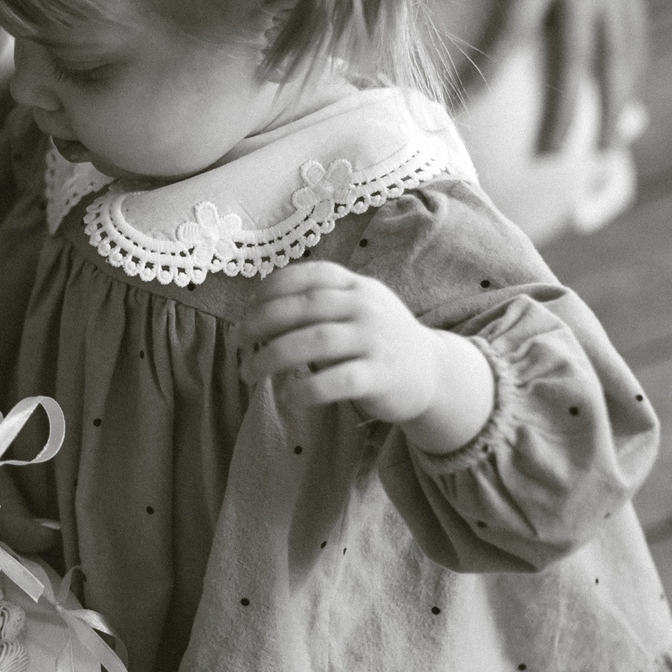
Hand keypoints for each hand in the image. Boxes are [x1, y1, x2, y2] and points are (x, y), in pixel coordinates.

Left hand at [241, 262, 495, 453]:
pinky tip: (287, 395)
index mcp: (355, 286)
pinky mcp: (380, 376)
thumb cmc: (378, 340)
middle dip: (261, 322)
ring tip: (249, 372)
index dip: (270, 289)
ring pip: (313, 341)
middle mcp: (365, 307)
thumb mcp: (356, 310)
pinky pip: (336, 380)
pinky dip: (305, 388)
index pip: (307, 275)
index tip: (247, 308)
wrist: (433, 373)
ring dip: (271, 357)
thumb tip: (257, 316)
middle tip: (238, 342)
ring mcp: (374, 340)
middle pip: (303, 307)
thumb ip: (318, 306)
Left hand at [480, 0, 648, 154]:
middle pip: (578, 61)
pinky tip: (623, 106)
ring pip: (619, 57)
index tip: (457, 108)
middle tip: (549, 158)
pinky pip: (635, 38)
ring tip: (602, 152)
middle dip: (567, 112)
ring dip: (613, 106)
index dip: (486, 73)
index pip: (513, 32)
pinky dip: (631, 75)